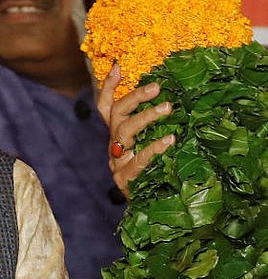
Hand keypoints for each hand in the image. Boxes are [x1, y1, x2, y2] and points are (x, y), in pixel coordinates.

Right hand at [98, 63, 174, 198]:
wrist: (151, 212)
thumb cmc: (155, 175)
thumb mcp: (152, 148)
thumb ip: (154, 130)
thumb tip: (172, 103)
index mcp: (117, 136)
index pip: (106, 107)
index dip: (108, 87)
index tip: (118, 66)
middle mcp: (113, 146)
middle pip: (115, 115)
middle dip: (135, 97)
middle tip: (157, 87)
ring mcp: (116, 163)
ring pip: (124, 133)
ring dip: (146, 117)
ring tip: (168, 108)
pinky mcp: (124, 180)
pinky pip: (137, 159)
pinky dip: (153, 148)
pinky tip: (170, 141)